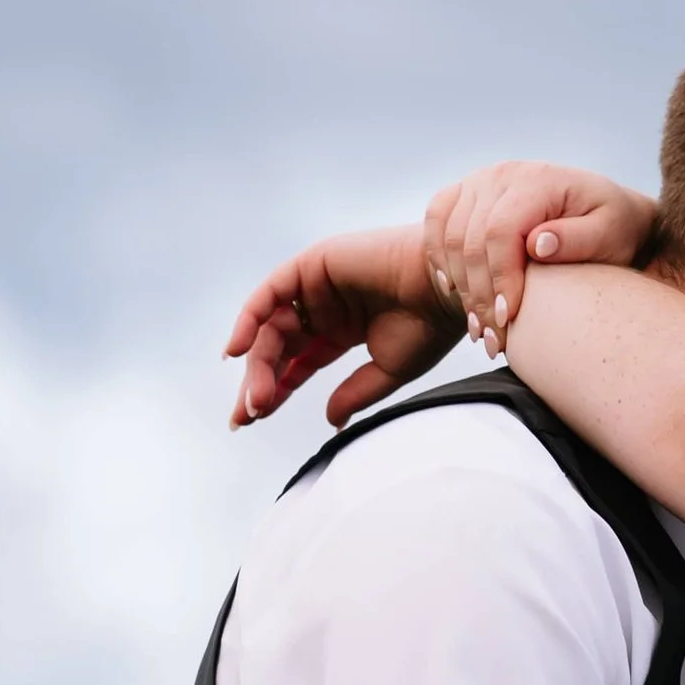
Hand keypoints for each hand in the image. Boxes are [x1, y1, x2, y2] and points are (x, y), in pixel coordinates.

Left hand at [222, 228, 460, 430]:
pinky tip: (237, 350)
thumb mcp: (388, 371)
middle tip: (249, 415)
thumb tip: (330, 420)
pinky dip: (248, 320)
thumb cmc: (430, 325)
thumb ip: (354, 393)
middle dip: (261, 381)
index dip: (276, 390)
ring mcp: (317, 284)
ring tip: (254, 397)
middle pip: (279, 347)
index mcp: (344, 329)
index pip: (298, 363)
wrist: (447, 288)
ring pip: (271, 325)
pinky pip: (269, 294)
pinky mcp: (312, 264)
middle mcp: (326, 306)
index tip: (252, 419)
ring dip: (257, 361)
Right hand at [424, 163, 658, 344]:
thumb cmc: (615, 228)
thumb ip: (579, 239)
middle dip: (479, 295)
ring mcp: (480, 181)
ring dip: (459, 288)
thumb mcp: (612, 234)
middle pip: (470, 240)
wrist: (606, 215)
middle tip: (492, 340)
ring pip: (449, 237)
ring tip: (478, 329)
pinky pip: (436, 222)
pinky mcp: (465, 194)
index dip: (500, 279)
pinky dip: (438, 259)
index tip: (508, 320)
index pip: (501, 232)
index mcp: (538, 179)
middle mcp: (503, 174)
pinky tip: (453, 293)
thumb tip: (537, 244)